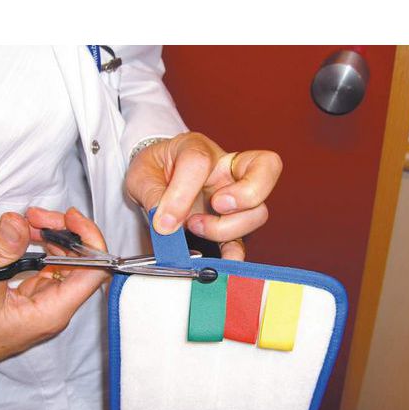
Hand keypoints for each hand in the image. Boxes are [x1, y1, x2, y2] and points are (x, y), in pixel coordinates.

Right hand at [0, 207, 107, 376]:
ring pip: (66, 260)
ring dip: (53, 236)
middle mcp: (58, 305)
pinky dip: (41, 245)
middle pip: (82, 260)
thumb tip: (17, 221)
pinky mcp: (36, 295)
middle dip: (64, 232)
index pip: (95, 273)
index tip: (71, 219)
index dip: (90, 242)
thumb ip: (2, 254)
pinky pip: (49, 265)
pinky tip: (26, 235)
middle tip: (36, 215)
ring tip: (28, 220)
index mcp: (54, 311)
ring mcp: (48, 300)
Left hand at [126, 132, 282, 259]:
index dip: (183, 192)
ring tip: (195, 227)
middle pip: (267, 167)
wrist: (156, 180)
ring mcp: (235, 197)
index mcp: (198, 148)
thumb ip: (153, 194)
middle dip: (246, 193)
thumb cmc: (153, 171)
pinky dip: (235, 253)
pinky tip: (222, 260)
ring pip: (258, 211)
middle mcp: (226, 170)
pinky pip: (243, 240)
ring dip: (227, 227)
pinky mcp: (230, 224)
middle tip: (217, 205)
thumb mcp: (141, 175)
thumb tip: (168, 224)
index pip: (200, 161)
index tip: (164, 220)